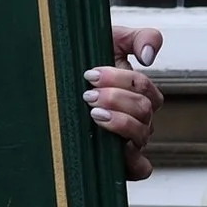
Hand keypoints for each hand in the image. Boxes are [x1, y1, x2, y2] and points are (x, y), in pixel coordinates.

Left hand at [83, 25, 163, 182]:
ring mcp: (131, 140)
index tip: (90, 74)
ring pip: (141, 135)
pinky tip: (114, 149)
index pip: (144, 88)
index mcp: (140, 92)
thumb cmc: (84, 62)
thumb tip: (150, 57)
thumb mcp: (113, 40)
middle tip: (87, 95)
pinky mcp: (121, 163)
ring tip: (93, 114)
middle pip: (143, 110)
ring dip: (118, 122)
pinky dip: (133, 161)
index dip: (121, 80)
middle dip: (115, 99)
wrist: (55, 81)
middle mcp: (139, 117)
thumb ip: (140, 38)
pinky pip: (141, 169)